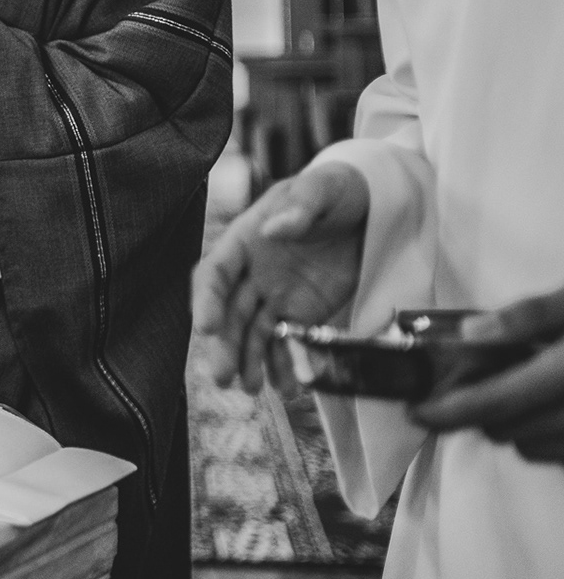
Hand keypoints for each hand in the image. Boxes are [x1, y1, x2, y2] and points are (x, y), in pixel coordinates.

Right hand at [192, 161, 368, 395]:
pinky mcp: (302, 312)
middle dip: (224, 345)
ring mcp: (276, 295)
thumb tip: (273, 230)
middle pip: (229, 312)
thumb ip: (300, 206)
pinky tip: (291, 386)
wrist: (373, 206)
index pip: (214, 273)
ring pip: (253, 333)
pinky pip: (288, 342)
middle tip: (223, 378)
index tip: (206, 329)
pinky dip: (287, 365)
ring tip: (253, 389)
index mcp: (245, 239)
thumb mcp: (321, 188)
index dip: (206, 301)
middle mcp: (253, 272)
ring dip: (249, 362)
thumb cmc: (337, 190)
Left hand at [414, 288, 563, 460]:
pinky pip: (557, 455)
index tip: (415, 411)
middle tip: (475, 387)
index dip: (448, 411)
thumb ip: (531, 316)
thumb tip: (469, 333)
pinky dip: (544, 438)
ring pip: (532, 448)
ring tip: (520, 392)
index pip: (495, 402)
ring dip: (513, 427)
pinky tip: (546, 408)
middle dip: (481, 413)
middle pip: (507, 430)